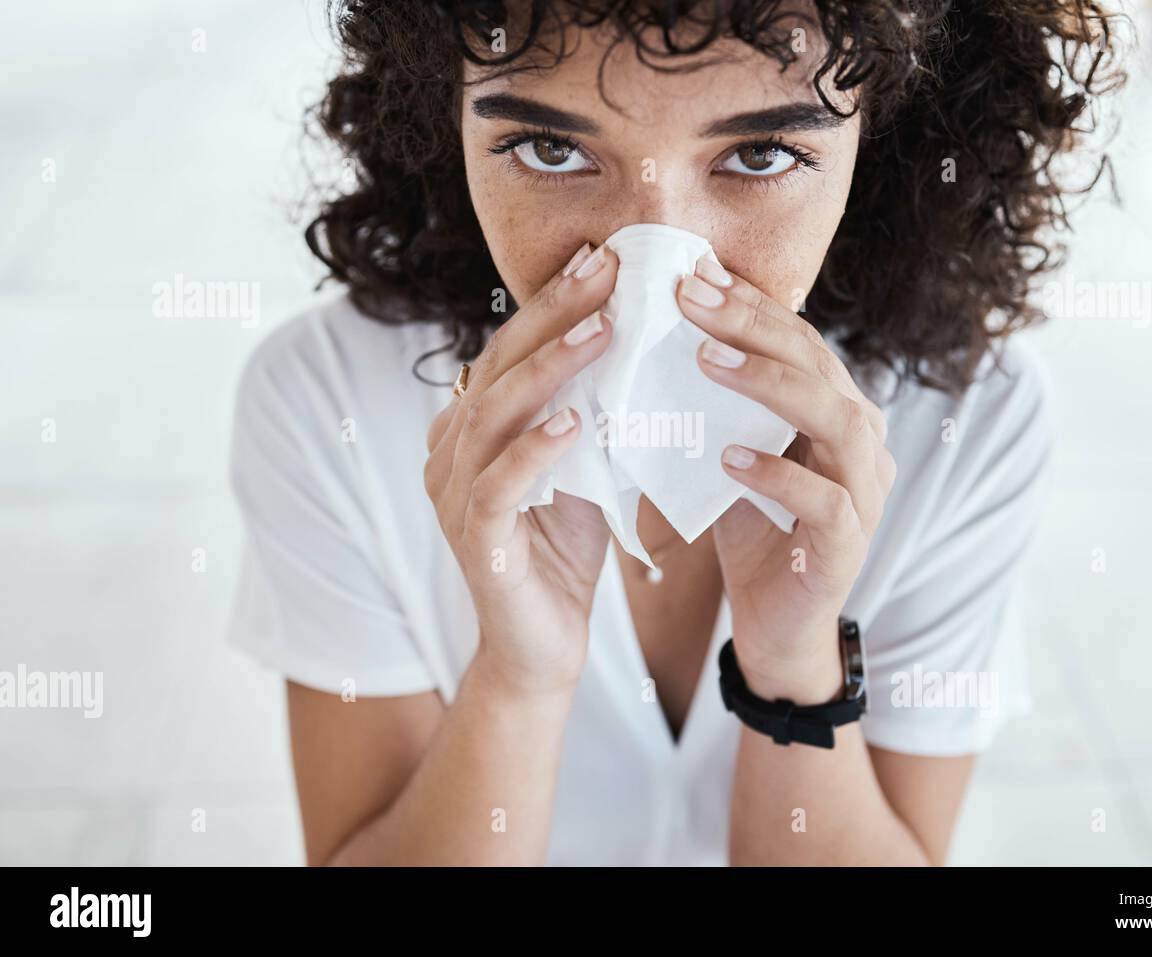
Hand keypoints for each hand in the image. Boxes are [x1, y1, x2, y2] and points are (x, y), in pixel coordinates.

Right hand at [424, 242, 618, 696]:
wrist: (544, 648)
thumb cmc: (564, 553)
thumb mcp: (581, 468)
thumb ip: (587, 413)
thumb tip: (631, 344)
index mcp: (471, 430)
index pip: (510, 352)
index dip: (552, 304)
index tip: (603, 260)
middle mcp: (450, 454)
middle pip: (497, 368)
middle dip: (552, 315)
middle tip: (605, 270)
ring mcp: (453, 498)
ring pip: (494, 416)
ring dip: (550, 369)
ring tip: (602, 330)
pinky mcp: (474, 543)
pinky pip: (498, 485)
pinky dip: (535, 450)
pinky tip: (574, 421)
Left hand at [675, 258, 894, 702]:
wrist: (776, 624)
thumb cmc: (754, 532)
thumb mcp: (732, 454)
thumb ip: (718, 404)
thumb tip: (659, 335)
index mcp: (835, 410)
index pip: (798, 341)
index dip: (749, 305)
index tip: (690, 275)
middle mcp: (862, 442)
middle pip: (818, 365)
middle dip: (753, 326)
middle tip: (690, 299)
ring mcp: (864, 493)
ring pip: (837, 419)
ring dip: (771, 385)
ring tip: (707, 360)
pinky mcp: (848, 545)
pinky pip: (824, 500)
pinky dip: (776, 474)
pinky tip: (728, 457)